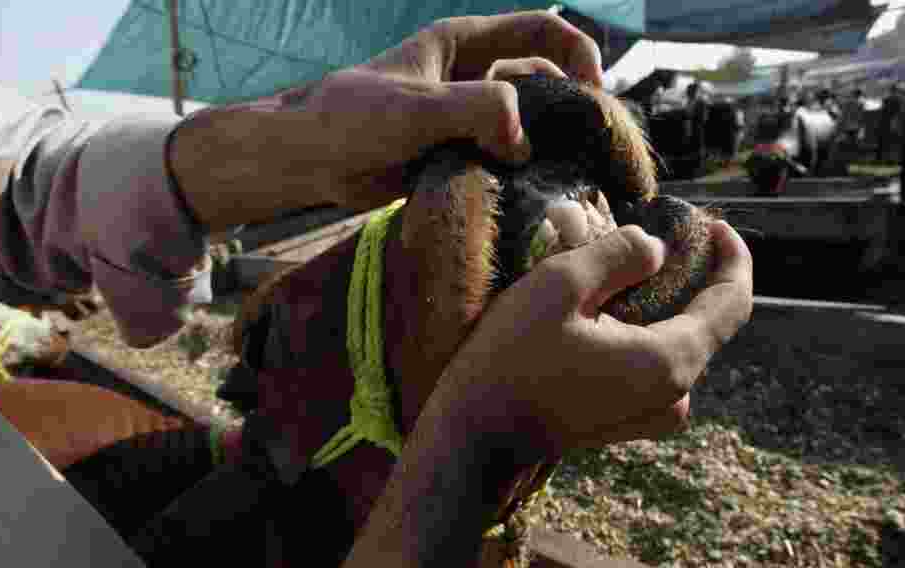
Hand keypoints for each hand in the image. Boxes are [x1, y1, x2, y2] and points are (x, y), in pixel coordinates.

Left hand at [169, 11, 602, 228]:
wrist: (309, 160)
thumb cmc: (350, 119)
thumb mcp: (416, 108)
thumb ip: (475, 111)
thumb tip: (524, 142)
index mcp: (466, 45)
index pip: (542, 32)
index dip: (579, 53)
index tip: (595, 94)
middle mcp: (472, 77)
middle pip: (545, 82)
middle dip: (572, 109)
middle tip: (594, 150)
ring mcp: (466, 118)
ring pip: (526, 127)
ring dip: (548, 148)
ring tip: (569, 179)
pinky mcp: (457, 154)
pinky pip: (502, 161)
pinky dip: (520, 175)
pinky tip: (533, 199)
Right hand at [428, 217, 753, 451]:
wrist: (474, 437)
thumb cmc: (511, 360)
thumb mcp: (560, 285)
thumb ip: (619, 254)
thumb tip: (655, 250)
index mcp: (670, 362)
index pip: (732, 302)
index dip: (732, 256)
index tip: (710, 225)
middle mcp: (673, 395)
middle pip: (705, 324)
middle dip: (688, 278)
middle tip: (652, 240)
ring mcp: (649, 416)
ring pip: (678, 346)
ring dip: (662, 308)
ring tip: (623, 277)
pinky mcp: (625, 423)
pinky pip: (654, 369)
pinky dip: (643, 335)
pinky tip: (604, 319)